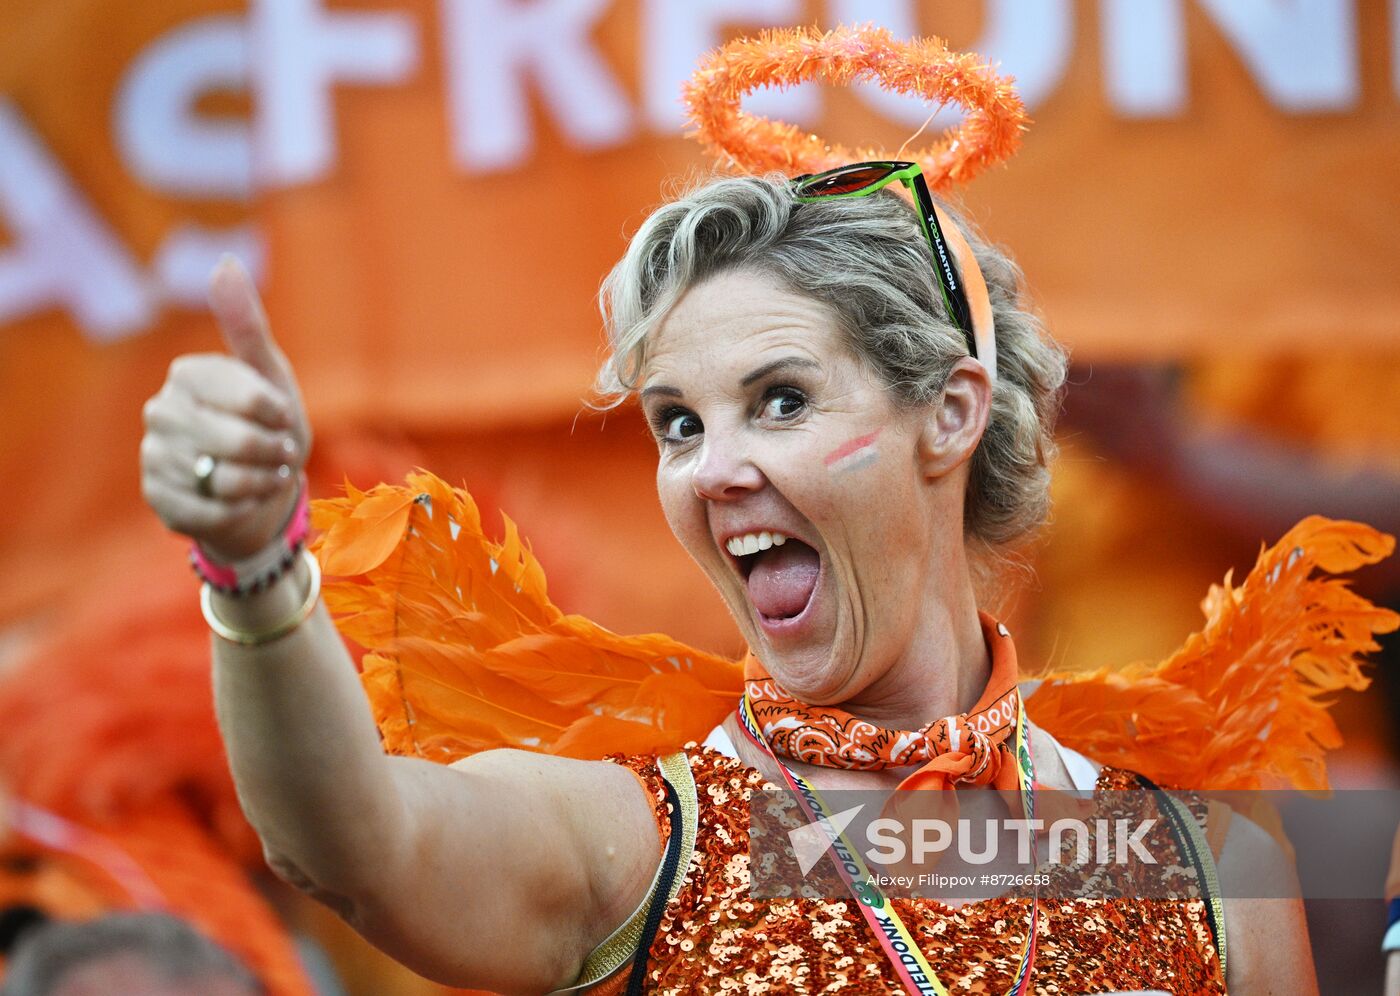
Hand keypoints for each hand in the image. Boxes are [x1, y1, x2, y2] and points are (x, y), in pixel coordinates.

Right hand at [140, 256, 312, 561]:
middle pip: (237, 443)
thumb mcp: (269, 375)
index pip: (251, 400)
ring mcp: (152, 456)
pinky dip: (241, 511)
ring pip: (225, 482)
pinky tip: (242, 502)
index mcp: (187, 373)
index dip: (279, 417)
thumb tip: (225, 262)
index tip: (282, 419)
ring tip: (263, 476)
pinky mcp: (156, 498)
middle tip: (279, 454)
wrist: (257, 488)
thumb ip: (246, 324)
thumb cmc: (267, 426)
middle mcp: (160, 411)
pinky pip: (211, 514)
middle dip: (272, 455)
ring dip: (261, 485)